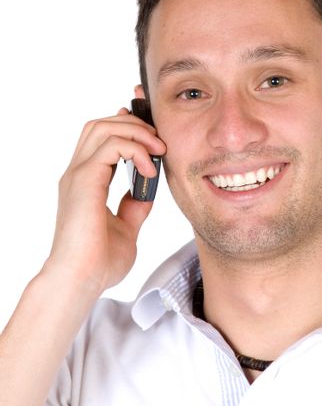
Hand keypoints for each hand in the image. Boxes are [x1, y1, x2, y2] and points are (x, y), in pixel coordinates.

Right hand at [45, 107, 165, 294]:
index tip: (150, 134)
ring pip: (103, 127)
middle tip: (159, 142)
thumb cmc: (97, 263)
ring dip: (136, 132)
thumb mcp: (126, 229)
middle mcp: (78, 174)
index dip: (124, 127)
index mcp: (84, 182)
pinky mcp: (85, 181)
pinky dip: (135, 150)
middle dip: (134, 124)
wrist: (80, 281)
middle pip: (100, 125)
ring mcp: (78, 175)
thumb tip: (146, 193)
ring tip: (158, 150)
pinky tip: (150, 170)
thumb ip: (133, 208)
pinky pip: (112, 146)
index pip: (99, 138)